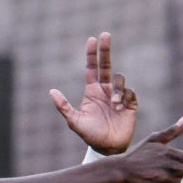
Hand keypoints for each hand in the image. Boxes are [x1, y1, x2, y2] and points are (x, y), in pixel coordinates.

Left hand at [50, 33, 137, 154]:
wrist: (107, 148)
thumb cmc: (89, 134)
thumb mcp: (74, 121)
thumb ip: (63, 106)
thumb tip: (51, 91)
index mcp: (92, 91)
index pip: (92, 68)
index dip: (92, 54)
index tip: (92, 39)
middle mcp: (106, 90)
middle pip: (107, 65)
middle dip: (105, 50)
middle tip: (105, 34)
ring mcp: (118, 95)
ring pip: (120, 79)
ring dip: (117, 90)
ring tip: (113, 105)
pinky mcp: (130, 103)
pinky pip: (130, 92)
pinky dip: (124, 98)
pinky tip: (119, 109)